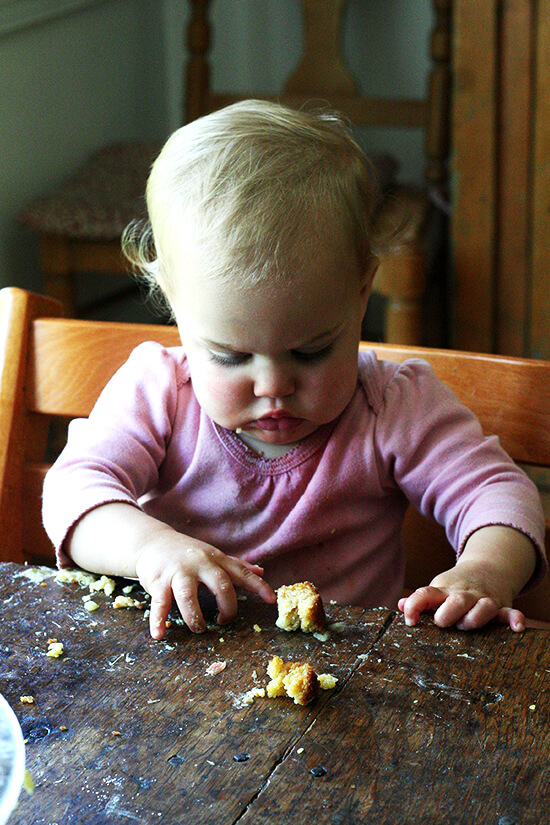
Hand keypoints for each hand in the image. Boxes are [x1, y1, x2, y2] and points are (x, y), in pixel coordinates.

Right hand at [135, 533, 275, 638]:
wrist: (152, 542)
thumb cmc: (187, 553)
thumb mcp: (213, 556)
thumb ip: (236, 565)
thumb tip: (261, 571)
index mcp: (215, 560)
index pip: (241, 572)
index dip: (258, 586)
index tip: (271, 600)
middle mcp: (199, 564)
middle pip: (220, 584)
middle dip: (227, 605)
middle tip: (225, 621)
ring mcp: (178, 572)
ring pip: (188, 595)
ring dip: (195, 616)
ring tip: (199, 629)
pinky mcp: (158, 581)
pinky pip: (159, 603)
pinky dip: (159, 620)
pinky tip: (159, 634)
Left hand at [398, 525, 536, 632]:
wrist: (487, 568)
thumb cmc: (456, 587)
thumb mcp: (438, 589)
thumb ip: (420, 600)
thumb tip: (400, 604)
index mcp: (444, 591)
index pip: (426, 594)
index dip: (415, 606)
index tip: (409, 621)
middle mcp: (464, 595)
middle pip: (456, 601)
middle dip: (448, 613)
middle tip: (442, 623)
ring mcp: (483, 600)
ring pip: (483, 607)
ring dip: (475, 618)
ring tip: (467, 625)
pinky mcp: (501, 606)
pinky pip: (510, 612)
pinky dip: (514, 619)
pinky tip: (516, 627)